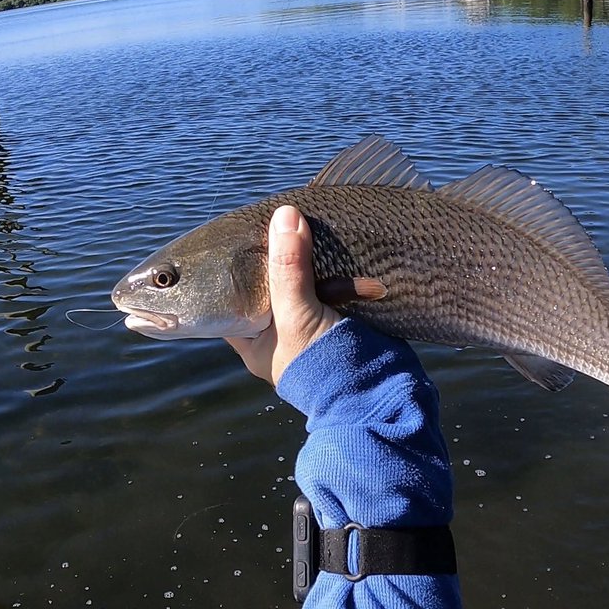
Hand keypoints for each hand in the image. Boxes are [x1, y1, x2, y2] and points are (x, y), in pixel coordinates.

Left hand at [225, 205, 341, 386]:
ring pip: (300, 282)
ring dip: (305, 258)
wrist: (378, 392)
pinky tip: (331, 243)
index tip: (242, 232)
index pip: (230, 296)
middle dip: (275, 255)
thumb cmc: (322, 366)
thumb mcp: (297, 315)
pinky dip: (332, 268)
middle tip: (277, 221)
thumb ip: (289, 269)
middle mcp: (276, 333)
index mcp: (252, 339)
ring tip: (304, 225)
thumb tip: (285, 216)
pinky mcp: (338, 319)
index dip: (232, 265)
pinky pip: (329, 286)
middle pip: (268, 284)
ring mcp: (307, 326)